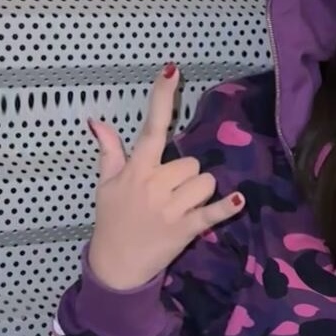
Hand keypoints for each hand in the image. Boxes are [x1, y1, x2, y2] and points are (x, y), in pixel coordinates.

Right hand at [86, 63, 244, 290]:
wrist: (116, 266)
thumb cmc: (112, 221)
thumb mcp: (106, 185)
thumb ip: (110, 152)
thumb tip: (98, 122)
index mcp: (136, 170)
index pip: (151, 127)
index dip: (162, 97)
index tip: (172, 69)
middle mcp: (153, 184)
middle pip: (190, 162)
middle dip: (185, 175)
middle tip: (167, 196)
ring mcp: (170, 207)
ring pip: (204, 182)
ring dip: (199, 193)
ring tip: (179, 209)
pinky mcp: (185, 229)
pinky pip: (211, 212)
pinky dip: (225, 208)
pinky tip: (237, 201)